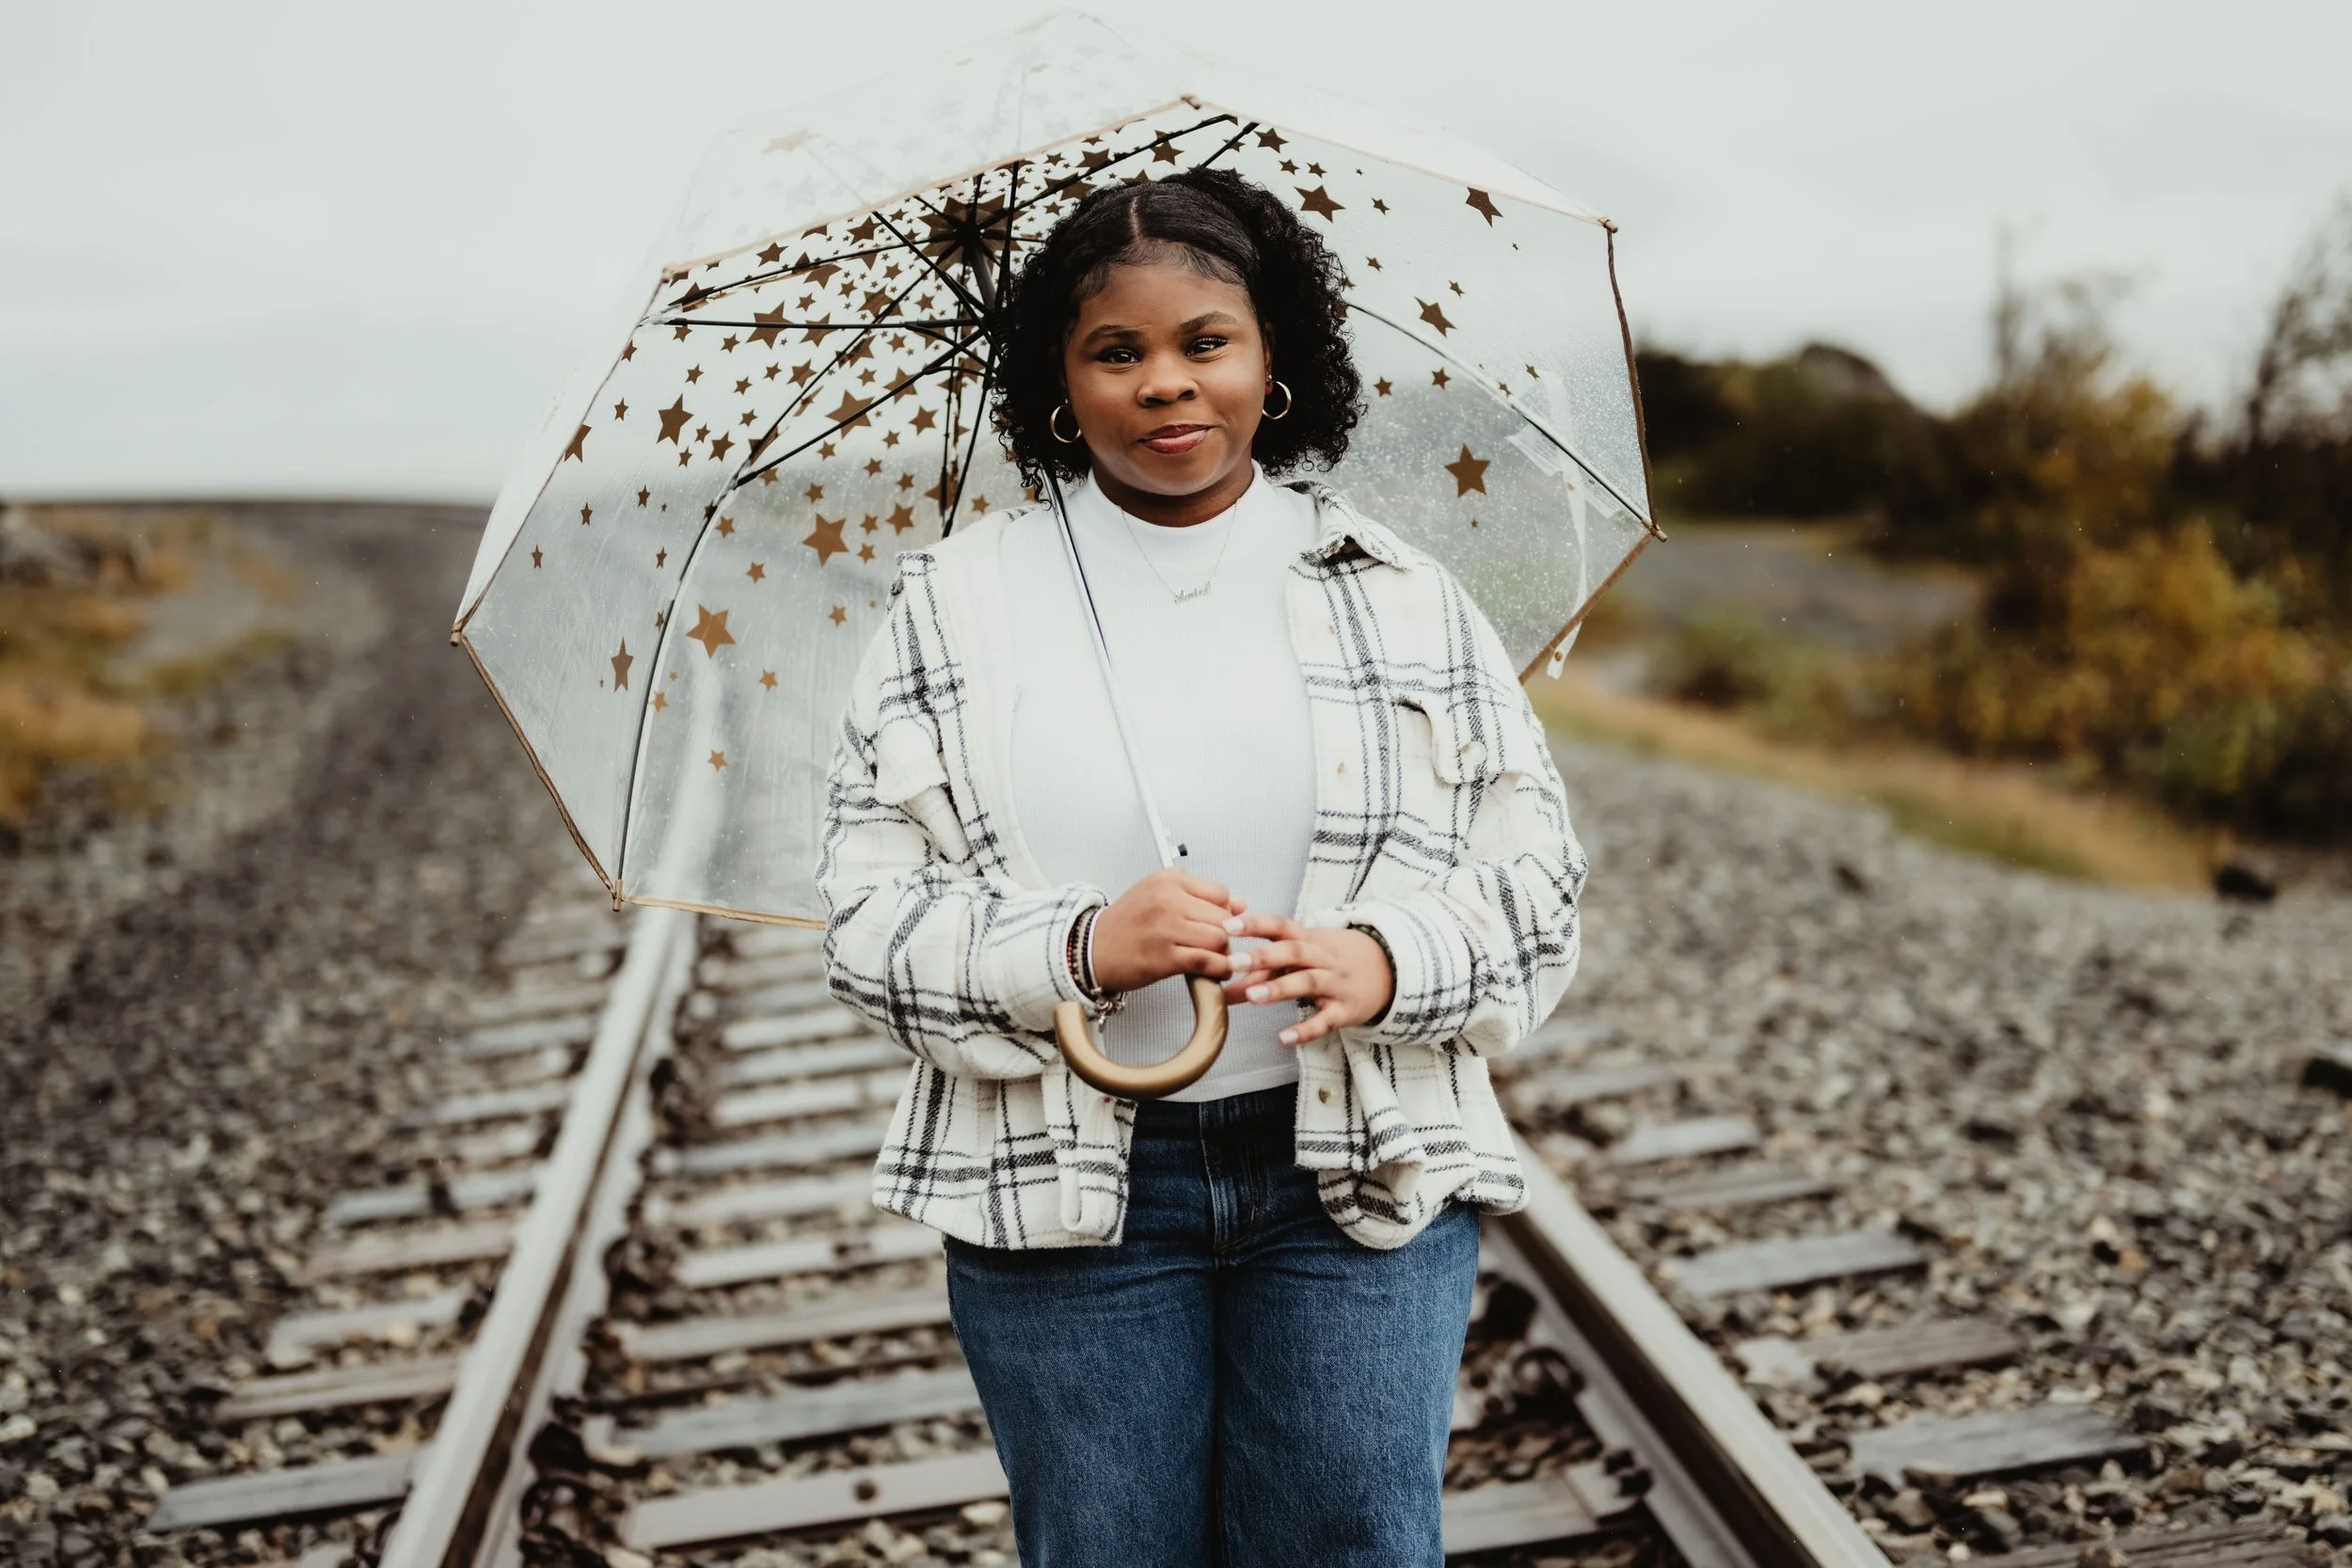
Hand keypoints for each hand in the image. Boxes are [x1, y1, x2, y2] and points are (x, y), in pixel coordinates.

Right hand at [1088, 870, 1250, 993]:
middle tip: (1214, 943)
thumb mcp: (1158, 896)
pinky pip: (1207, 961)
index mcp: (1168, 880)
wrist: (1091, 950)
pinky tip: (1215, 971)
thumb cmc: (1123, 925)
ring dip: (1222, 953)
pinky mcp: (1165, 957)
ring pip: (1219, 938)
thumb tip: (1241, 903)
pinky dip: (1218, 969)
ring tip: (1213, 957)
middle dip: (1225, 934)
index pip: (1219, 893)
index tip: (1214, 922)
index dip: (1223, 911)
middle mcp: (1168, 900)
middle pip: (1223, 917)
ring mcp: (1166, 928)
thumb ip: (1199, 896)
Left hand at [1219, 914, 1394, 1046]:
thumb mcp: (1305, 955)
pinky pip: (1325, 1021)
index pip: (1280, 926)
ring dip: (1280, 988)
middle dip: (1262, 956)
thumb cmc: (1334, 959)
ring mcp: (1335, 984)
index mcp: (1309, 939)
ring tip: (1252, 996)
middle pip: (1293, 952)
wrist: (1390, 969)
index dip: (1254, 924)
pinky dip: (1305, 1029)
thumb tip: (1224, 987)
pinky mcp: (1345, 1010)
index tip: (1227, 925)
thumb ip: (1264, 970)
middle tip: (1232, 962)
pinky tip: (1284, 1037)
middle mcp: (1322, 958)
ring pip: (1308, 982)